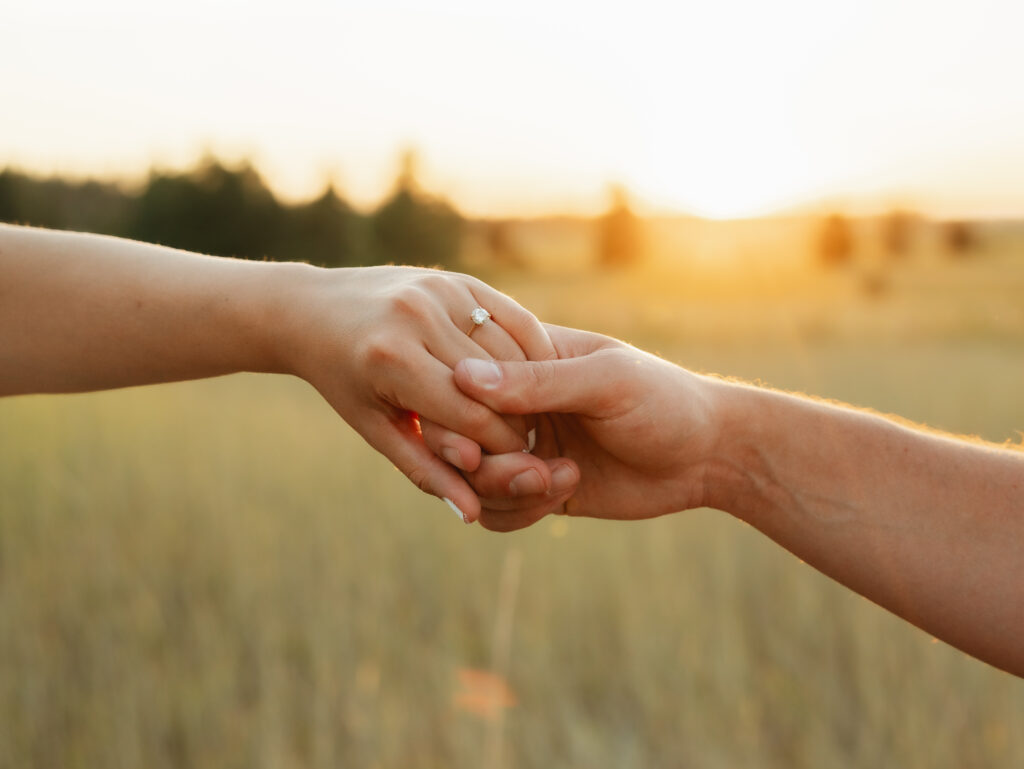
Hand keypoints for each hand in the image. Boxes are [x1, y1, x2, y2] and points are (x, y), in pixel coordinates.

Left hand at [278, 265, 555, 520]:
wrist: (314, 309)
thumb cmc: (344, 380)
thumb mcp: (377, 429)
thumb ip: (426, 471)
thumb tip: (472, 516)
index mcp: (392, 360)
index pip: (471, 415)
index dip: (501, 447)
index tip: (517, 464)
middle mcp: (417, 318)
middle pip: (497, 384)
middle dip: (519, 420)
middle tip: (530, 443)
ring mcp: (439, 290)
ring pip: (513, 349)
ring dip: (533, 385)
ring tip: (531, 414)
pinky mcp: (457, 277)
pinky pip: (515, 315)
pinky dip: (532, 348)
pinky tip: (536, 375)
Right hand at [435, 325, 721, 530]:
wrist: (708, 455)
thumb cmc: (663, 401)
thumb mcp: (606, 382)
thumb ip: (538, 381)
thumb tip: (463, 376)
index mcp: (525, 358)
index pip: (460, 381)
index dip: (458, 414)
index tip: (482, 439)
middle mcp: (516, 403)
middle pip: (456, 436)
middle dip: (482, 462)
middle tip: (529, 468)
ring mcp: (524, 447)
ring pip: (472, 479)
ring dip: (506, 488)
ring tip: (554, 480)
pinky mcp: (537, 487)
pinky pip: (497, 509)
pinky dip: (520, 509)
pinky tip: (566, 490)